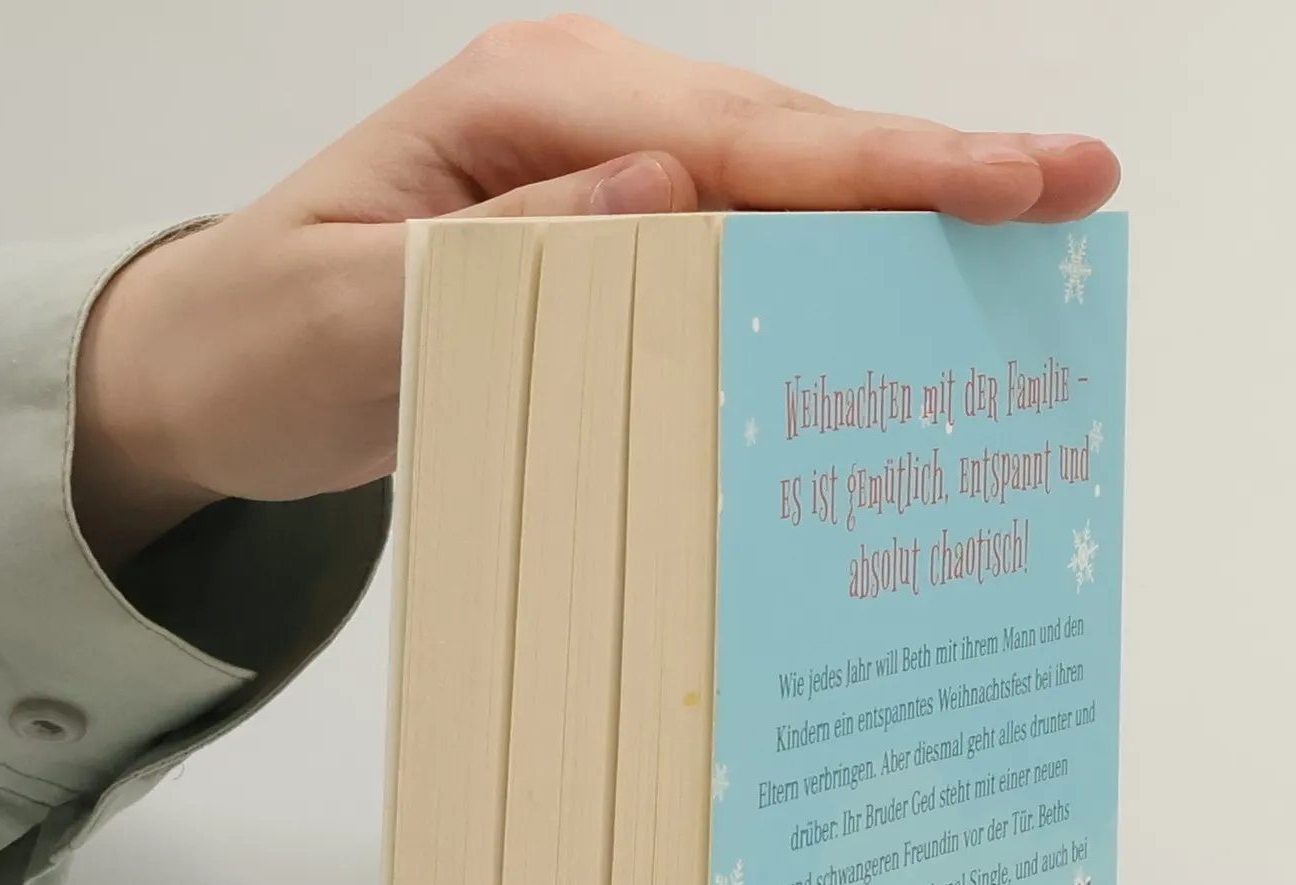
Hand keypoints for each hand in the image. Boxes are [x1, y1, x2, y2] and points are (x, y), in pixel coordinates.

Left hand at [73, 15, 1120, 567]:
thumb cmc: (263, 338)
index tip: (1009, 182)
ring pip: (787, 189)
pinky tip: (909, 303)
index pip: (737, 137)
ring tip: (1039, 238)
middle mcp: (590, 118)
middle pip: (792, 142)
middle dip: (935, 172)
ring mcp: (611, 174)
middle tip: (1079, 193)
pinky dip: (833, 274)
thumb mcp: (342, 308)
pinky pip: (748, 248)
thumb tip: (665, 192)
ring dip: (905, 220)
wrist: (216, 368)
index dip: (877, 164)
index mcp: (529, 105)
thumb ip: (497, 255)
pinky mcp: (620, 239)